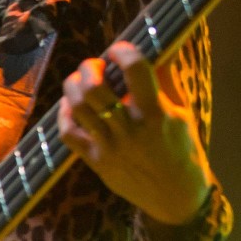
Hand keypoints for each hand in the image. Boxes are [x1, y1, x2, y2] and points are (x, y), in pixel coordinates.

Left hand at [58, 41, 212, 224]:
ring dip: (73, 86)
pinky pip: (67, 132)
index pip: (135, 70)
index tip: (118, 49)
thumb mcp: (181, 114)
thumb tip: (153, 48)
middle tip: (95, 66)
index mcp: (156, 114)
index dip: (123, 51)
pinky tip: (72, 106)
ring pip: (77, 106)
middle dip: (89, 67)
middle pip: (94, 87)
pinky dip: (65, 114)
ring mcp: (110, 146)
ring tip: (80, 82)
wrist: (177, 197)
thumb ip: (164, 82)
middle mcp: (130, 129)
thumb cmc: (181, 150)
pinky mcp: (96, 161)